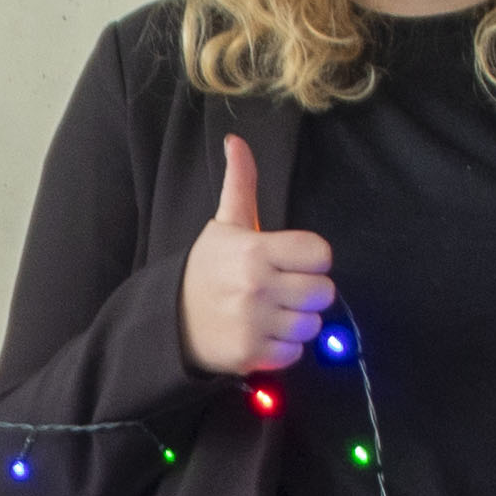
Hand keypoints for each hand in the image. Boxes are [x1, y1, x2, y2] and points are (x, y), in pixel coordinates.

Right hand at [173, 136, 337, 376]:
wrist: (171, 318)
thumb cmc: (208, 267)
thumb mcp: (225, 223)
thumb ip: (240, 183)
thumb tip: (236, 140)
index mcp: (256, 250)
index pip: (321, 254)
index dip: (313, 258)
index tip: (295, 261)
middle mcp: (256, 286)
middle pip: (324, 292)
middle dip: (308, 292)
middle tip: (285, 289)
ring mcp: (254, 323)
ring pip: (313, 326)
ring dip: (298, 321)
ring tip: (274, 312)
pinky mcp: (251, 354)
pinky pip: (295, 353)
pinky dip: (284, 347)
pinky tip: (264, 332)